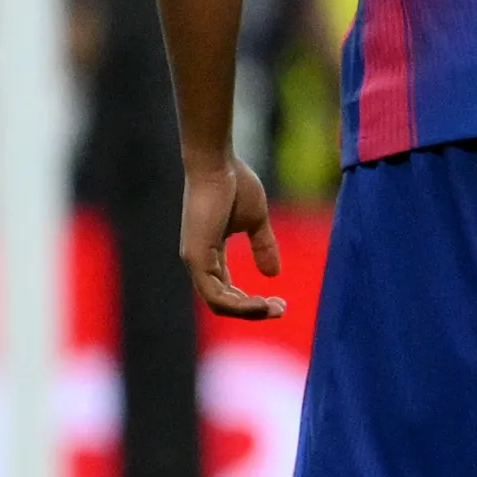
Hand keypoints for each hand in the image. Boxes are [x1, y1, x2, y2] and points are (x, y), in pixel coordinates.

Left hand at [180, 154, 284, 320]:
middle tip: (281, 310)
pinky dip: (238, 304)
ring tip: (274, 309)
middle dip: (253, 311)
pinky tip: (260, 303)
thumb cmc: (234, 184)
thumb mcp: (256, 221)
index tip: (280, 301)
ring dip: (248, 311)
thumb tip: (273, 274)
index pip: (226, 289)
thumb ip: (263, 246)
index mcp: (211, 253)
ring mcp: (196, 260)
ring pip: (218, 303)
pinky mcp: (197, 257)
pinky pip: (215, 294)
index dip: (252, 301)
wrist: (217, 164)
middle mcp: (200, 261)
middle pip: (222, 301)